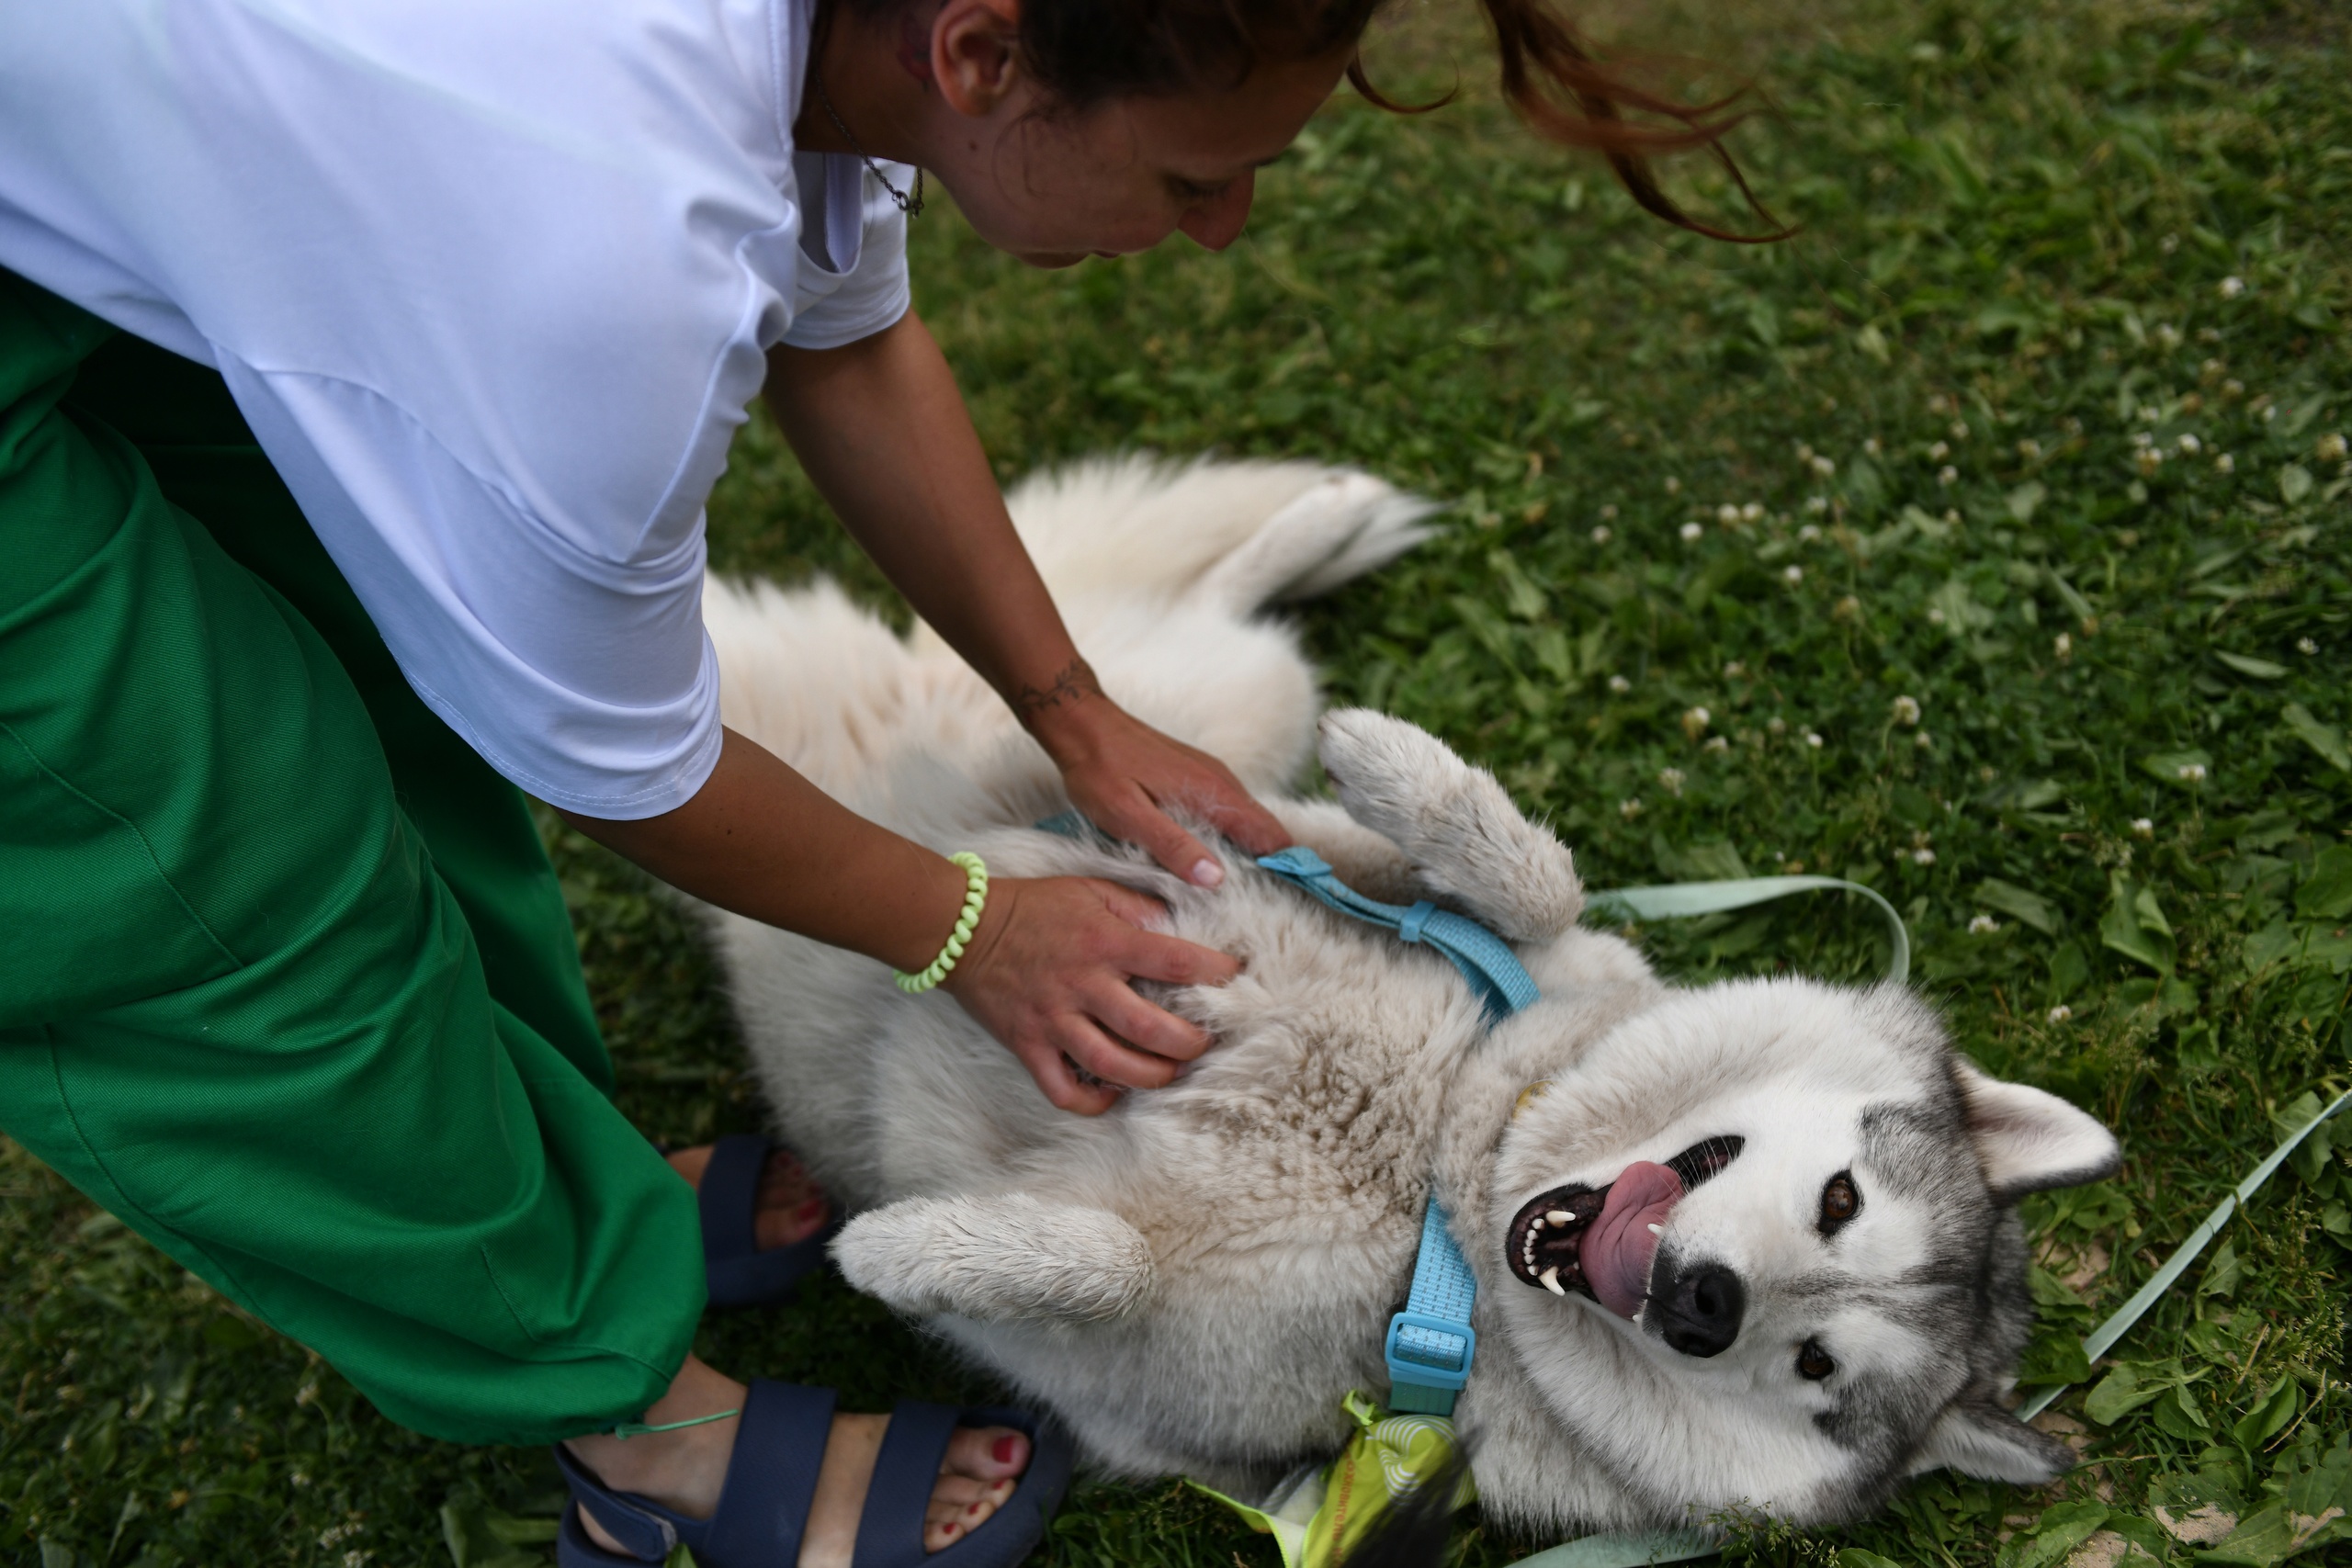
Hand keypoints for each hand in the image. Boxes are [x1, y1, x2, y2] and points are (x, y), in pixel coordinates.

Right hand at [943, 876, 1239, 1112]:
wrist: (962, 927)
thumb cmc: (1032, 907)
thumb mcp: (1090, 890)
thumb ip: (1137, 906)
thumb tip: (1179, 921)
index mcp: (1105, 942)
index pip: (1174, 960)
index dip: (1214, 973)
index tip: (1236, 978)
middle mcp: (1083, 985)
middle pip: (1151, 1029)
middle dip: (1190, 1043)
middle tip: (1205, 1043)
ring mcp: (1054, 1020)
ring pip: (1113, 1066)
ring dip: (1153, 1077)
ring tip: (1171, 1073)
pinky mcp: (1028, 1046)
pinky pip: (1063, 1091)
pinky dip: (1093, 1102)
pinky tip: (1114, 1094)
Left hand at [1033, 695, 1289, 887]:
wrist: (1084, 723)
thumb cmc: (1100, 770)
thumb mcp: (1128, 816)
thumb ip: (1172, 846)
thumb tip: (1216, 879)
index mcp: (1213, 793)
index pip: (1270, 835)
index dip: (1290, 867)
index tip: (1300, 901)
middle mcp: (1222, 783)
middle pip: (1267, 830)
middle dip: (1279, 866)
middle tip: (1278, 909)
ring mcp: (1213, 777)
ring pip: (1251, 821)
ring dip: (1258, 854)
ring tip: (1256, 895)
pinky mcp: (1198, 777)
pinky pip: (1232, 811)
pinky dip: (1239, 838)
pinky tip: (1223, 862)